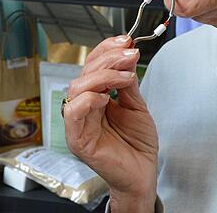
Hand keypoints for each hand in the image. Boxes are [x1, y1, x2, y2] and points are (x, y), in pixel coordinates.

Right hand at [63, 36, 157, 210]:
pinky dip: (88, 100)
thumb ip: (127, 83)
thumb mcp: (136, 105)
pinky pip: (73, 113)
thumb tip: (125, 54)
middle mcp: (83, 108)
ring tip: (126, 76)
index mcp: (94, 98)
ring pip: (77, 89)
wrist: (143, 174)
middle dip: (107, 59)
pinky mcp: (78, 140)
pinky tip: (106, 98)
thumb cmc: (138, 144)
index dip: (105, 50)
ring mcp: (78, 123)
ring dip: (102, 76)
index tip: (125, 41)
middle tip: (130, 55)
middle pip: (84, 74)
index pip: (92, 66)